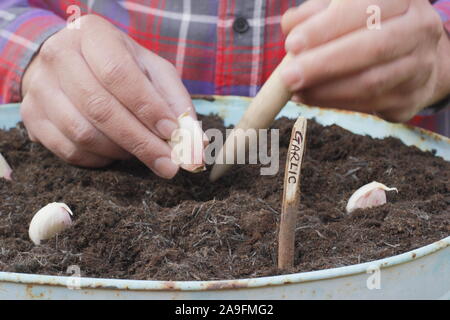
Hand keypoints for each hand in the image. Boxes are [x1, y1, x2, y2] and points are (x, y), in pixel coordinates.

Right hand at [21, 15, 195, 178]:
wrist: (70, 62)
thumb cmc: (120, 66)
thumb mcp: (152, 71)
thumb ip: (175, 102)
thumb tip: (195, 142)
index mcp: (93, 35)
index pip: (119, 74)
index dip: (147, 108)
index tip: (172, 134)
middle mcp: (59, 56)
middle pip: (100, 108)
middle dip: (141, 142)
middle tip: (168, 165)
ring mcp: (39, 87)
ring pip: (82, 133)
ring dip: (120, 152)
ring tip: (142, 152)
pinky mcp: (32, 116)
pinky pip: (68, 150)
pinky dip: (99, 160)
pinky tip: (116, 153)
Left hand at [281, 0, 449, 121]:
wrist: (413, 56)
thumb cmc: (366, 26)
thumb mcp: (343, 8)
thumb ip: (316, 13)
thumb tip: (291, 25)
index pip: (364, 9)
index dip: (326, 28)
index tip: (292, 44)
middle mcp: (420, 28)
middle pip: (372, 48)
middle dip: (324, 65)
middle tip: (288, 77)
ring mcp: (420, 66)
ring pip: (370, 83)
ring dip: (325, 91)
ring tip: (294, 91)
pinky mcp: (410, 98)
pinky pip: (369, 105)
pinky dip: (333, 103)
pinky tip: (310, 97)